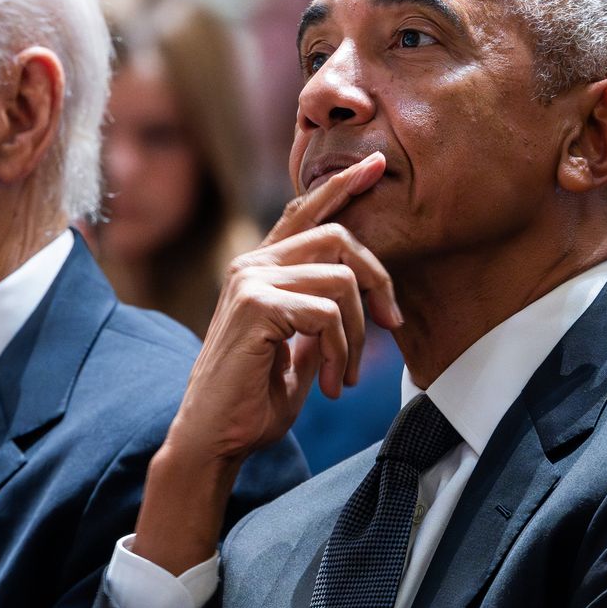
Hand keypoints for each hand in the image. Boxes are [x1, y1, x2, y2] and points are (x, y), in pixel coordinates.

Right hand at [170, 151, 403, 463]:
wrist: (214, 441)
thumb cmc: (252, 403)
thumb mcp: (299, 353)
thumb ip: (321, 320)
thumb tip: (357, 304)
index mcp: (260, 270)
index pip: (304, 212)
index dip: (341, 185)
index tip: (375, 166)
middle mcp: (251, 265)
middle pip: (338, 237)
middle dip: (378, 280)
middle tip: (392, 325)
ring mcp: (250, 282)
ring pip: (340, 281)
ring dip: (358, 336)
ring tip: (347, 377)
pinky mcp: (256, 306)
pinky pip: (327, 313)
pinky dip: (342, 351)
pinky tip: (332, 384)